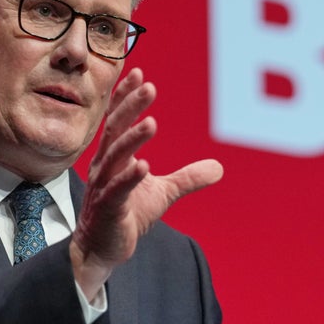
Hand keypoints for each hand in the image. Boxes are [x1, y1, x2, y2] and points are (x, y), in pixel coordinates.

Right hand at [69, 68, 222, 297]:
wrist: (104, 250)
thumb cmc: (127, 216)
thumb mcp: (163, 193)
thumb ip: (187, 177)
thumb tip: (219, 167)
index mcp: (114, 158)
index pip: (118, 120)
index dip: (126, 97)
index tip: (138, 72)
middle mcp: (105, 167)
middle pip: (116, 130)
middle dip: (130, 107)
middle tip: (148, 85)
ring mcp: (104, 187)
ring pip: (116, 157)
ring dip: (133, 138)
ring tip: (151, 122)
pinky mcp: (108, 209)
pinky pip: (117, 191)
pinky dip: (129, 178)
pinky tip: (142, 166)